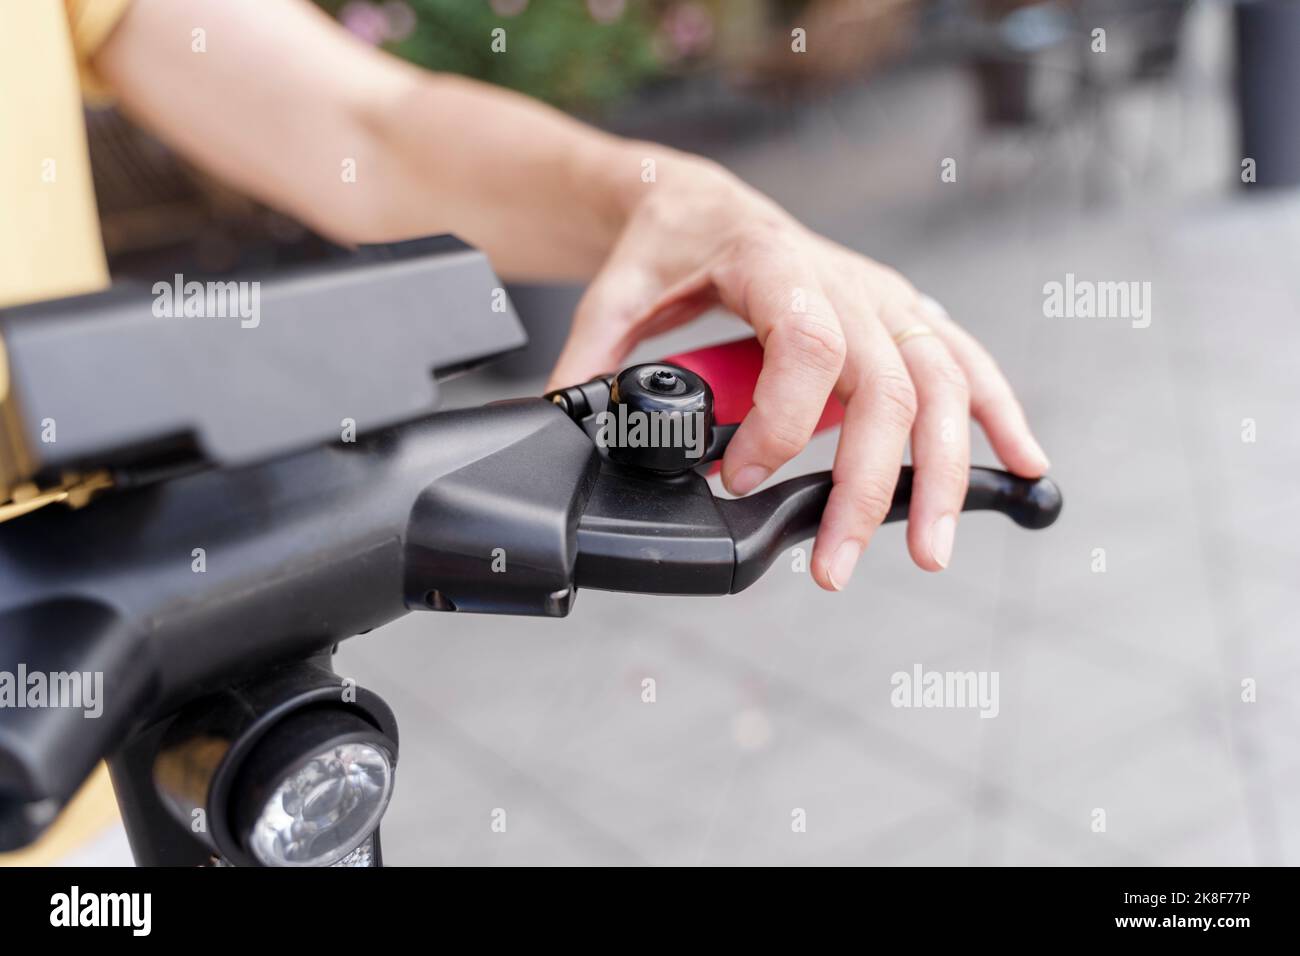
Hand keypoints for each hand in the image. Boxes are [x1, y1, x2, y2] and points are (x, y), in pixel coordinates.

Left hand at [547, 156, 1049, 590]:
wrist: (705, 197)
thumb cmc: (670, 240)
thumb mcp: (617, 290)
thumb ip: (592, 356)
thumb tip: (566, 420)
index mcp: (774, 262)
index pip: (808, 346)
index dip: (783, 423)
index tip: (737, 477)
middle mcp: (846, 280)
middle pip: (888, 387)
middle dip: (871, 487)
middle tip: (840, 565)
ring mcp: (883, 298)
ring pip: (941, 385)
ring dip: (943, 473)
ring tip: (931, 549)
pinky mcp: (901, 315)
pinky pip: (965, 364)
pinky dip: (999, 415)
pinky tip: (1023, 466)